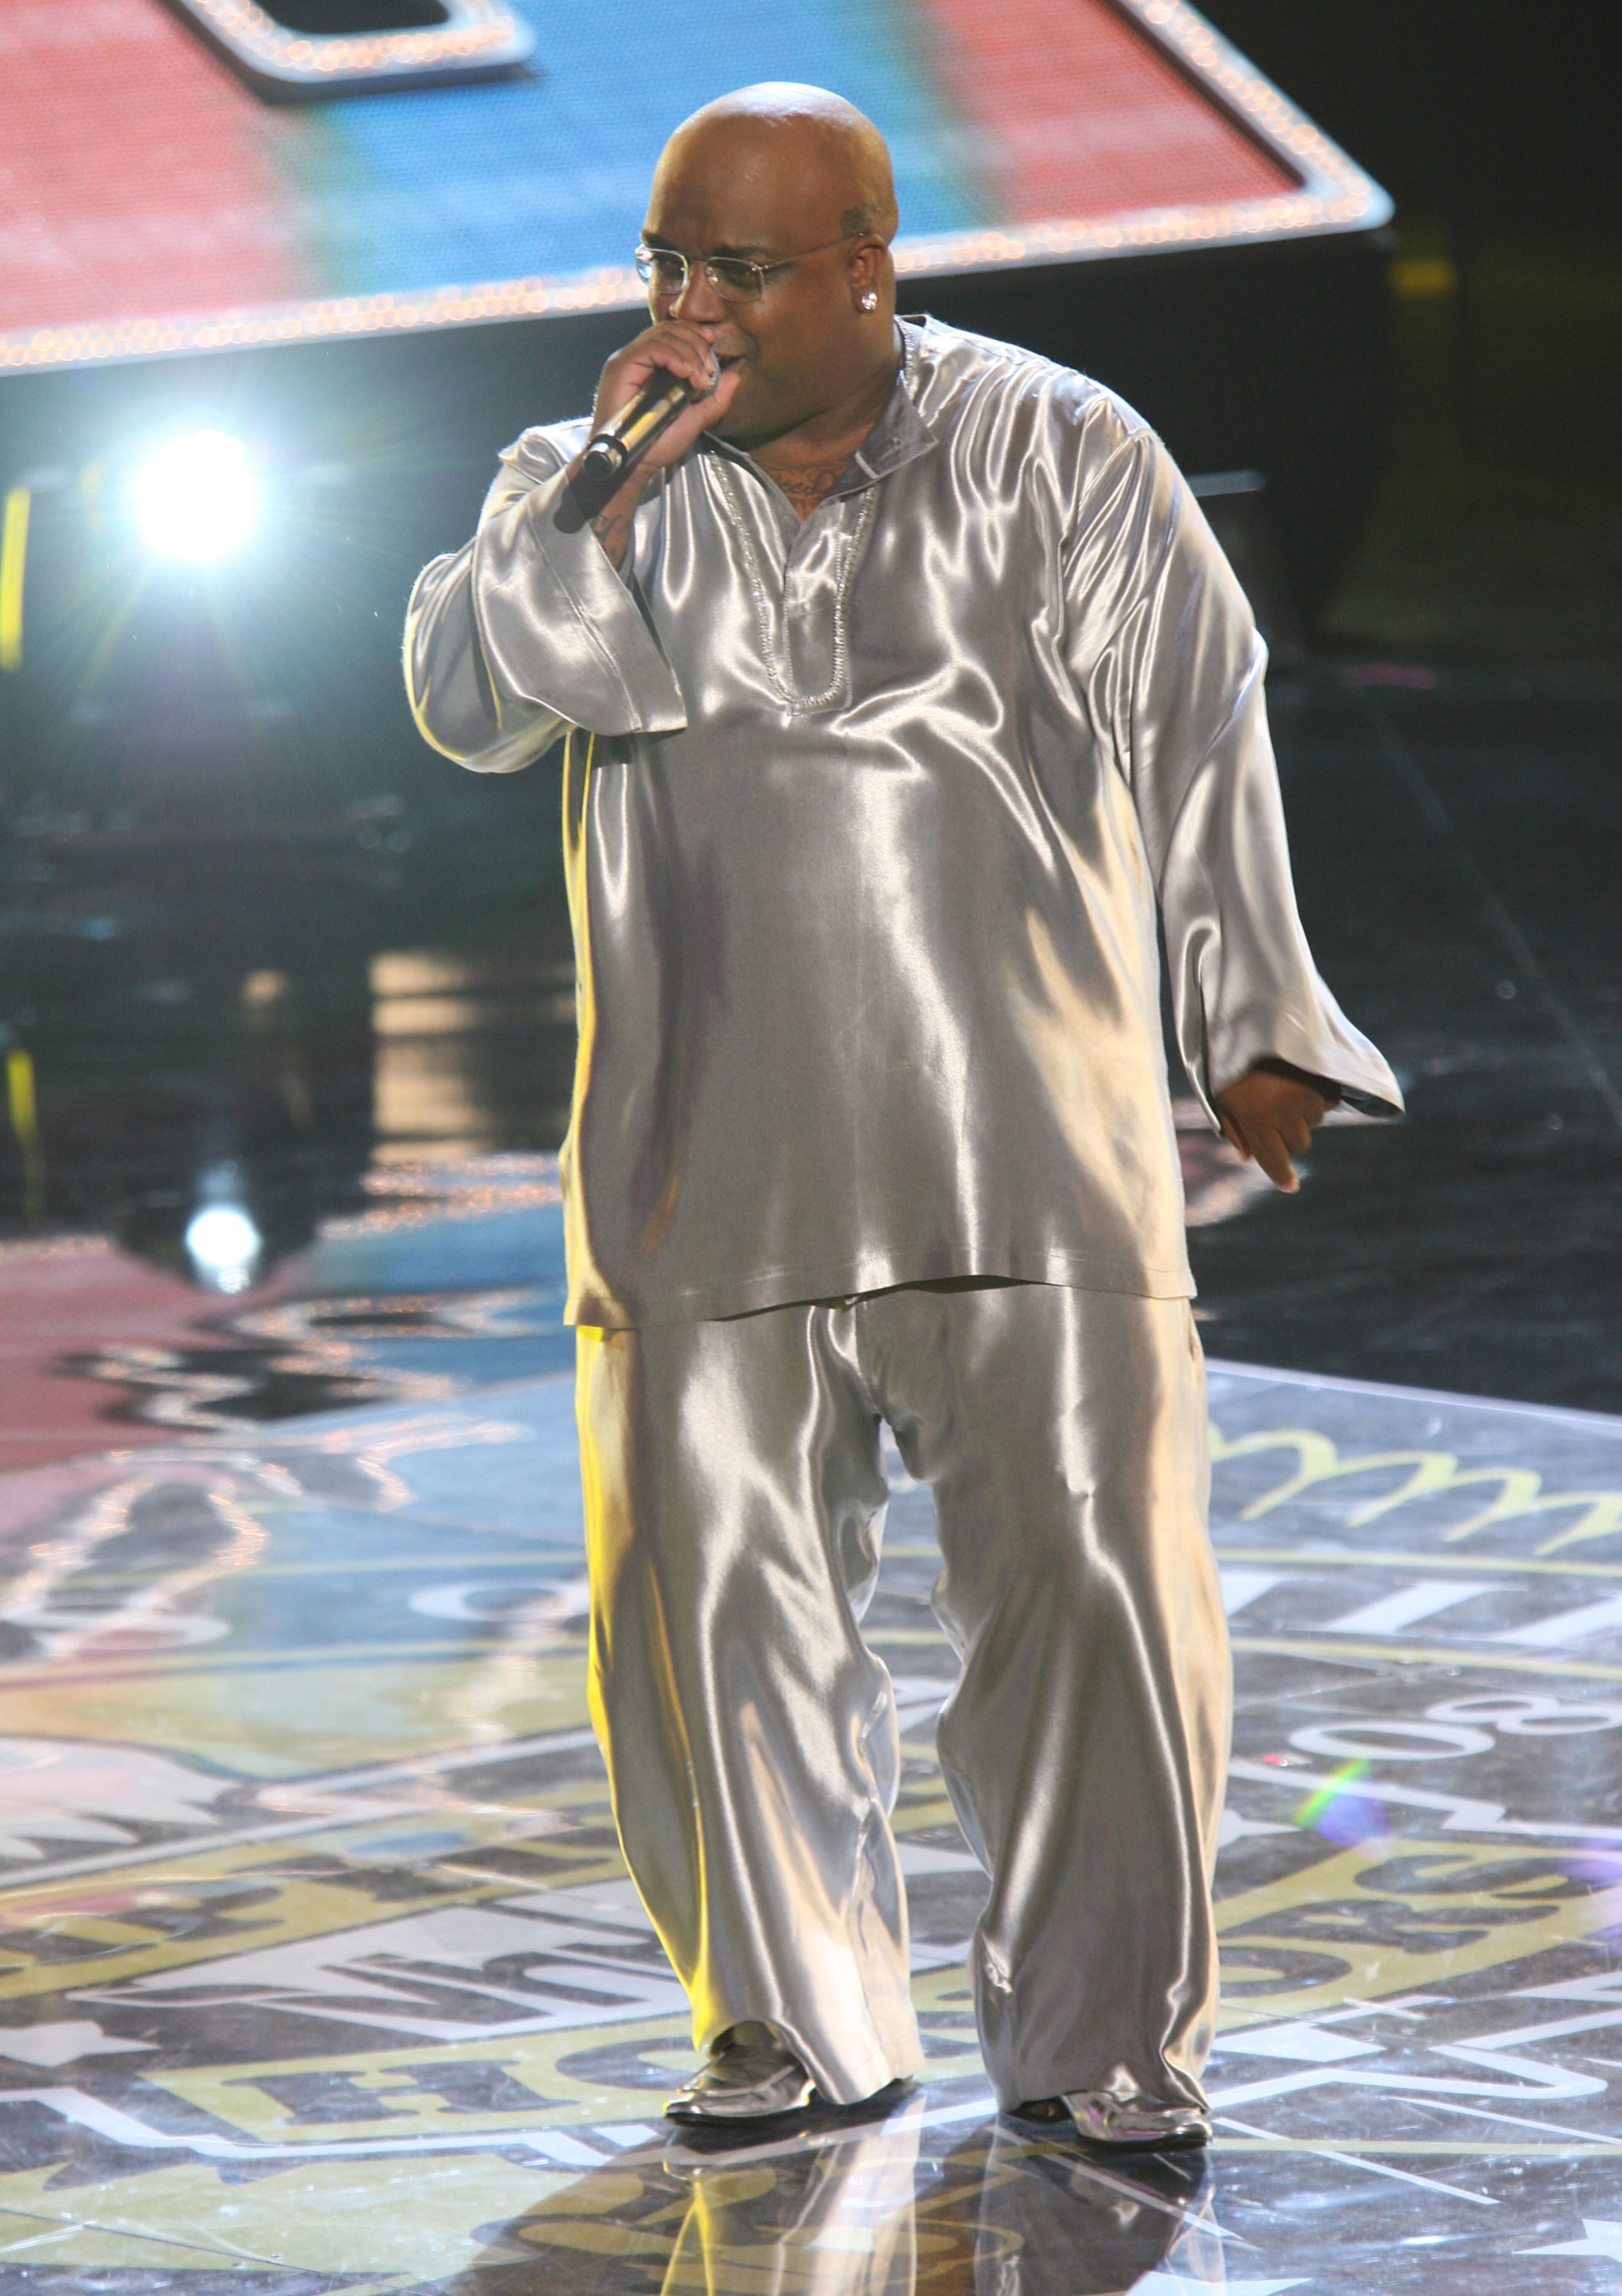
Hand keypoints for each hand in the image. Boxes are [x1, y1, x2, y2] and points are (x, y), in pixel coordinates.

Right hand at [587, 320, 740, 474]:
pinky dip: (674, 357)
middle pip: (671, 329)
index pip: (674, 333)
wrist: (631, 465)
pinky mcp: (621, 366)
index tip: (714, 346)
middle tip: (710, 369)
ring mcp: (629, 360)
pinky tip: (687, 374)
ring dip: (689, 352)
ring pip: (663, 334)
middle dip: (697, 343)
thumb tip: (736, 375)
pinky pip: (651, 347)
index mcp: (653, 365)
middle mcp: (639, 358)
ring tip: (700, 378)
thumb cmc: (656, 445)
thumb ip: (715, 399)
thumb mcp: (695, 420)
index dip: (696, 334)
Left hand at [1213, 1061, 1339, 1193]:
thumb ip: (1234, 1129)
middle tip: (1275, 1109)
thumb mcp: (1222, 1095)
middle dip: (1288, 1135)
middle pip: (1298, 1145)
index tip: (1290, 1186)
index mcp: (1256, 1119)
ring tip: (1286, 1086)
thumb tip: (1248, 1157)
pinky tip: (1301, 1078)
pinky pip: (1328, 1102)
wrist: (1254, 1018)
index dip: (1281, 1176)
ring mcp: (1309, 1097)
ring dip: (1303, 1112)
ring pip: (1313, 1123)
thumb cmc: (1234, 1061)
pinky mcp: (1327, 1081)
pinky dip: (1318, 1096)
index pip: (1273, 1159)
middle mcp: (1285, 1113)